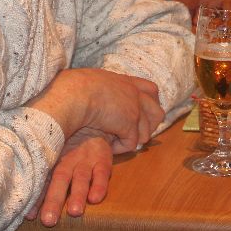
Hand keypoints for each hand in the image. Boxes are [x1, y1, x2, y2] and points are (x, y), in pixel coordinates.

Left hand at [26, 130, 112, 226]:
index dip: (37, 199)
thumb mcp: (58, 165)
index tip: (30, 217)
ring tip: (75, 212)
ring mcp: (86, 159)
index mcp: (54, 162)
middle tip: (49, 220)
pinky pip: (101, 172)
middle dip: (54, 199)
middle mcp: (69, 160)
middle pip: (60, 178)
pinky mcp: (103, 160)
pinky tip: (95, 198)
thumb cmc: (72, 154)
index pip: (43, 181)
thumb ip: (45, 187)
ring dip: (77, 194)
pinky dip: (99, 185)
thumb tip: (29, 215)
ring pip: (81, 176)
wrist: (96, 130)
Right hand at [27, 68, 164, 153]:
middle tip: (134, 134)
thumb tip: (95, 96)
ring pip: (146, 134)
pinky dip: (120, 148)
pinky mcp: (130, 125)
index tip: (140, 113)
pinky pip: (131, 145)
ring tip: (114, 140)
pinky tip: (107, 144)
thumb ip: (103, 89)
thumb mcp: (93, 82)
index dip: (149, 103)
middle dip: (150, 127)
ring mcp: (135, 109)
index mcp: (126, 82)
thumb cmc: (73, 88)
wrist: (74, 95)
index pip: (151, 89)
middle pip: (157, 112)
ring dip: (131, 140)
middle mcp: (135, 94)